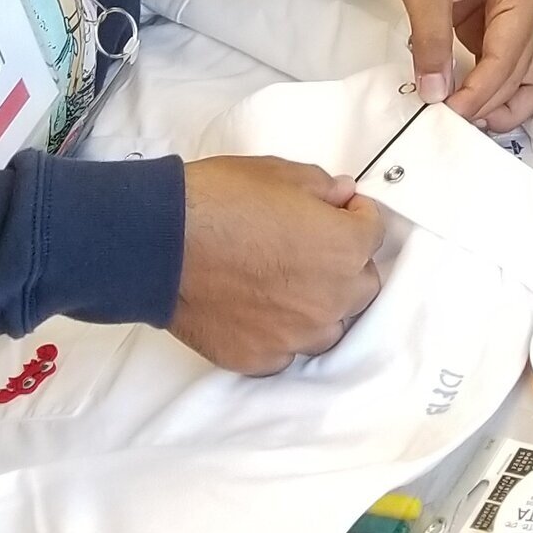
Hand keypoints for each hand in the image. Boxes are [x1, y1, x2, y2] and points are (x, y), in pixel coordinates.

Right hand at [170, 155, 384, 371]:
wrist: (159, 244)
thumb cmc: (219, 200)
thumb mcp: (278, 173)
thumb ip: (322, 187)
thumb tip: (342, 196)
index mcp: (343, 249)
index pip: (373, 233)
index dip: (354, 217)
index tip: (336, 212)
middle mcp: (330, 299)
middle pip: (361, 284)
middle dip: (345, 263)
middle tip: (312, 246)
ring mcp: (296, 336)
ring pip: (329, 325)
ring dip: (319, 304)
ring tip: (285, 283)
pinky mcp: (260, 359)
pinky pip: (287, 350)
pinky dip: (280, 332)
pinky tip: (257, 310)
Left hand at [379, 0, 532, 129]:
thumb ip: (431, 41)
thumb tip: (435, 94)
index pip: (508, 58)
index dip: (479, 92)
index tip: (446, 114)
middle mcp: (532, 8)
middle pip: (521, 73)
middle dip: (487, 101)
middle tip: (448, 122)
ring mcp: (517, 19)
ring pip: (523, 77)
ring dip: (500, 104)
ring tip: (464, 121)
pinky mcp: (496, 27)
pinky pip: (503, 67)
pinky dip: (488, 89)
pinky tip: (465, 105)